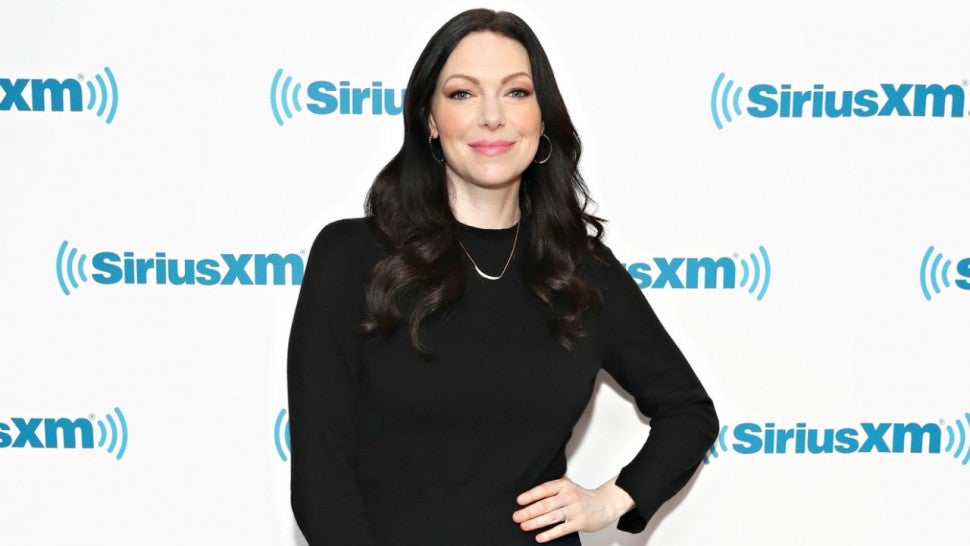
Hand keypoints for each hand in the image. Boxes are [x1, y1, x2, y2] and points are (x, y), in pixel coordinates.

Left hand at [512, 476, 634, 542]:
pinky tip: (540, 537)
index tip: (519, 501)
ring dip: (536, 522)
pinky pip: (562, 529)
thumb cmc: (583, 497)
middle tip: (516, 516)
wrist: (606, 504)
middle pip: (546, 504)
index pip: (545, 489)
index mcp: (564, 485)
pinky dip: (550, 534)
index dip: (531, 495)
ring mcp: (575, 509)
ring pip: (553, 517)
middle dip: (529, 511)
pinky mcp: (580, 522)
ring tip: (524, 526)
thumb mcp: (569, 487)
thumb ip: (553, 489)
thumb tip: (529, 496)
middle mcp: (569, 496)